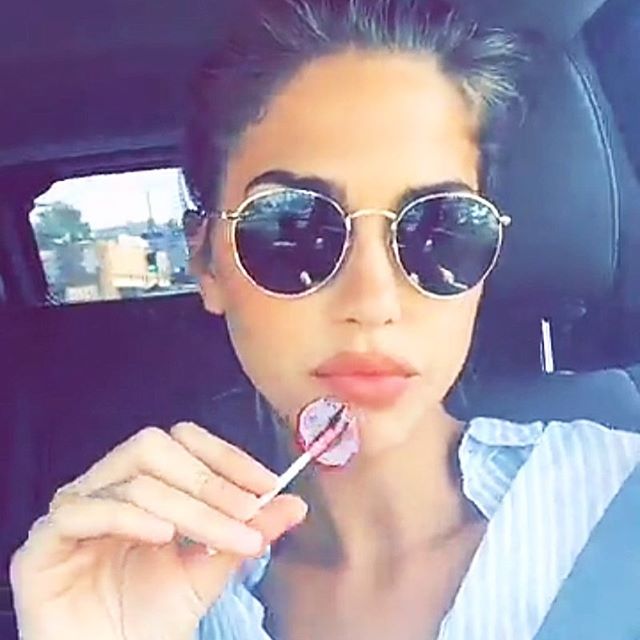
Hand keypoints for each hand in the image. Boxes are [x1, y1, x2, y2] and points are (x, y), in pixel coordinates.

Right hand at [10, 423, 306, 639]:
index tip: (269, 484)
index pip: (183, 443)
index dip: (226, 457)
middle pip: (155, 447)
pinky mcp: (42, 547)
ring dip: (190, 506)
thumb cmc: (154, 619)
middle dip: (210, 479)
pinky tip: (164, 536)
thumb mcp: (211, 570)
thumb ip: (248, 532)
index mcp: (141, 485)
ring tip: (226, 536)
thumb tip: (296, 503)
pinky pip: (83, 512)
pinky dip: (129, 517)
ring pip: (133, 479)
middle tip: (249, 512)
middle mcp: (104, 488)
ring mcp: (71, 513)